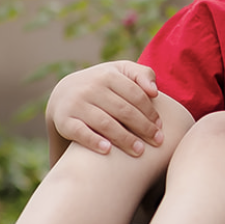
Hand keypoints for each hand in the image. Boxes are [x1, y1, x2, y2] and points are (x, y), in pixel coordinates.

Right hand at [45, 61, 162, 155]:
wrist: (63, 94)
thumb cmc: (102, 84)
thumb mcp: (120, 72)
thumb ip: (142, 74)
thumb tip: (154, 91)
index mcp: (108, 75)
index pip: (136, 95)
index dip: (150, 112)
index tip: (161, 127)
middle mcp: (91, 87)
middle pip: (123, 110)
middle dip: (143, 128)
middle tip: (157, 142)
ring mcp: (76, 104)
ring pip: (105, 123)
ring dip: (124, 139)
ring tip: (139, 151)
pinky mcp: (64, 120)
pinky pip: (80, 132)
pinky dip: (94, 141)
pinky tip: (108, 150)